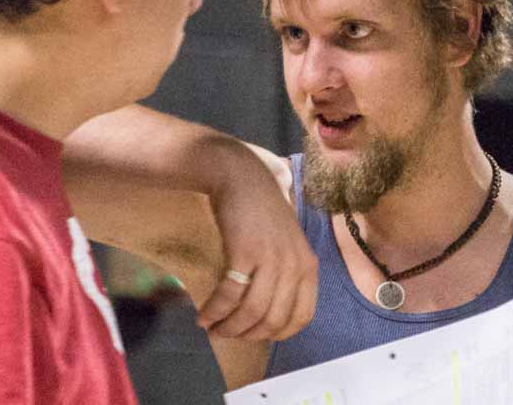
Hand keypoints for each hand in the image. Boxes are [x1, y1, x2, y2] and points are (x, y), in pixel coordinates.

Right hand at [195, 142, 317, 341]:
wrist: (242, 177)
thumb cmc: (263, 211)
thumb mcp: (287, 244)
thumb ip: (286, 275)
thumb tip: (269, 315)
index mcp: (309, 266)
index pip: (301, 318)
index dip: (276, 334)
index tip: (255, 335)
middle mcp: (294, 266)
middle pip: (273, 320)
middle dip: (247, 335)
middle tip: (227, 335)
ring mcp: (271, 259)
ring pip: (251, 312)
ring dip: (228, 327)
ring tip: (212, 329)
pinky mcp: (245, 253)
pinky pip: (229, 295)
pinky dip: (215, 310)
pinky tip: (203, 316)